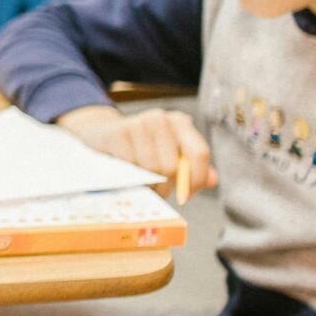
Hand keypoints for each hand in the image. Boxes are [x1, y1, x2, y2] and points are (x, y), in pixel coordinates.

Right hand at [56, 104, 214, 200]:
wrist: (103, 132)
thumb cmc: (142, 147)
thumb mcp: (170, 153)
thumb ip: (192, 167)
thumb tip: (212, 180)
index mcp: (180, 123)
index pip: (199, 153)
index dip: (196, 179)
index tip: (186, 197)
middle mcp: (161, 118)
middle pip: (173, 166)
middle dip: (166, 186)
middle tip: (158, 191)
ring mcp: (138, 123)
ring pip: (151, 168)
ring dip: (148, 184)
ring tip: (144, 183)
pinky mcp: (118, 133)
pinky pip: (131, 166)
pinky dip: (130, 176)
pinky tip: (128, 173)